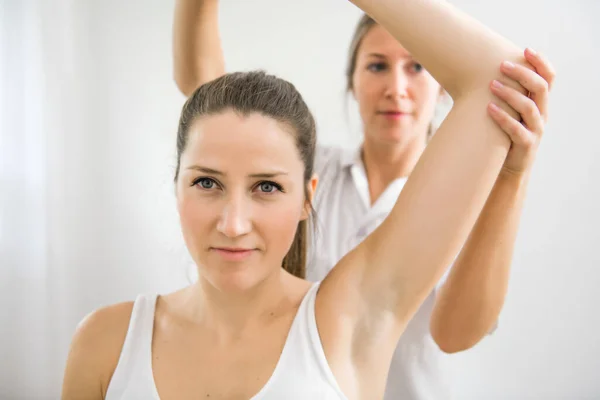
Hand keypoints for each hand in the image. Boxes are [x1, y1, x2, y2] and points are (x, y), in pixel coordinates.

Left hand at [487, 48, 555, 175]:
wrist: (508, 166)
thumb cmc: (505, 133)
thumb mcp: (510, 110)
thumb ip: (507, 93)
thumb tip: (485, 68)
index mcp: (541, 103)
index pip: (549, 78)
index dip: (541, 63)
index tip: (526, 50)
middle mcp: (542, 114)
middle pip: (541, 88)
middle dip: (523, 73)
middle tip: (502, 65)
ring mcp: (536, 130)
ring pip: (529, 107)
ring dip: (510, 93)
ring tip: (491, 84)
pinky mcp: (526, 145)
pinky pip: (516, 129)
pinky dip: (503, 117)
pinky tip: (489, 107)